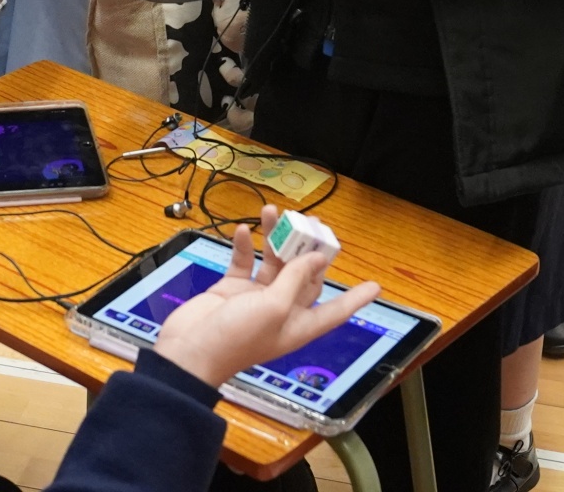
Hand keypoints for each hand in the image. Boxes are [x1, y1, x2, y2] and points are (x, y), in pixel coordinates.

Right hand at [153, 205, 380, 387]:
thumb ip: (294, 278)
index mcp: (299, 324)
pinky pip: (243, 263)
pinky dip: (244, 246)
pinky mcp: (231, 290)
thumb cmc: (236, 338)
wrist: (189, 352)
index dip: (356, 298)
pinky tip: (241, 230)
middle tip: (312, 221)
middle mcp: (281, 311)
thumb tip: (314, 257)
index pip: (336, 310)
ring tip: (273, 212)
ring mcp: (255, 299)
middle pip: (304, 276)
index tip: (375, 286)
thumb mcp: (274, 307)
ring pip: (272, 262)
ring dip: (274, 238)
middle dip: (309, 250)